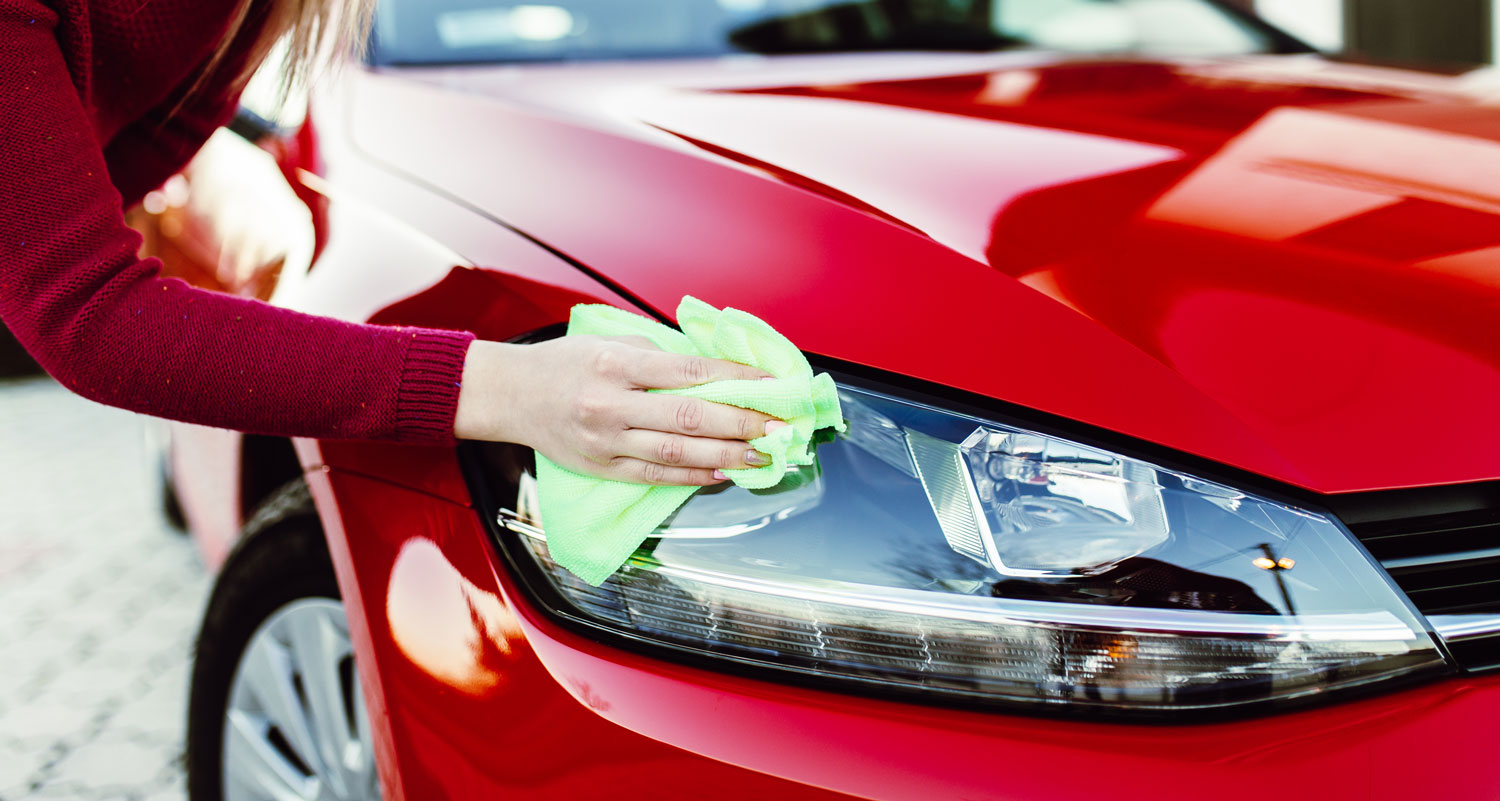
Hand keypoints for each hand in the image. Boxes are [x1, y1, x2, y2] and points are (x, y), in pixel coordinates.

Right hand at [455, 336, 782, 485]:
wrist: (509, 395)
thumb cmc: (564, 363)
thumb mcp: (609, 341)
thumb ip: (659, 356)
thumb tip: (714, 371)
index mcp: (616, 363)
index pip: (688, 373)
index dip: (735, 381)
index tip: (770, 386)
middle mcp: (610, 404)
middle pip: (689, 418)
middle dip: (741, 424)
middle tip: (778, 428)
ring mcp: (605, 440)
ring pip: (677, 454)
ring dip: (726, 457)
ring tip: (761, 456)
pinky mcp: (601, 467)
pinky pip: (656, 476)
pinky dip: (693, 477)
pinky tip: (722, 474)